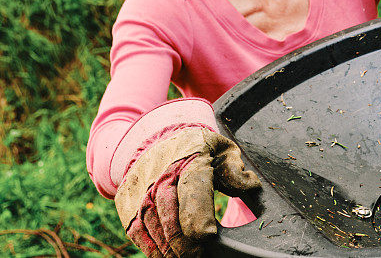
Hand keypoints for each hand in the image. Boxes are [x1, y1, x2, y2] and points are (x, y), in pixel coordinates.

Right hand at [115, 127, 260, 257]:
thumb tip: (250, 186)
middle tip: (199, 256)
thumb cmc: (198, 149)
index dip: (198, 213)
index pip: (193, 187)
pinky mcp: (128, 202)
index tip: (208, 235)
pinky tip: (167, 256)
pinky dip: (151, 248)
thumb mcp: (222, 149)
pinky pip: (137, 231)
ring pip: (152, 225)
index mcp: (190, 158)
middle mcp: (161, 174)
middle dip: (184, 241)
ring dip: (168, 248)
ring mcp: (141, 189)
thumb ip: (235, 169)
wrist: (156, 138)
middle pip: (169, 212)